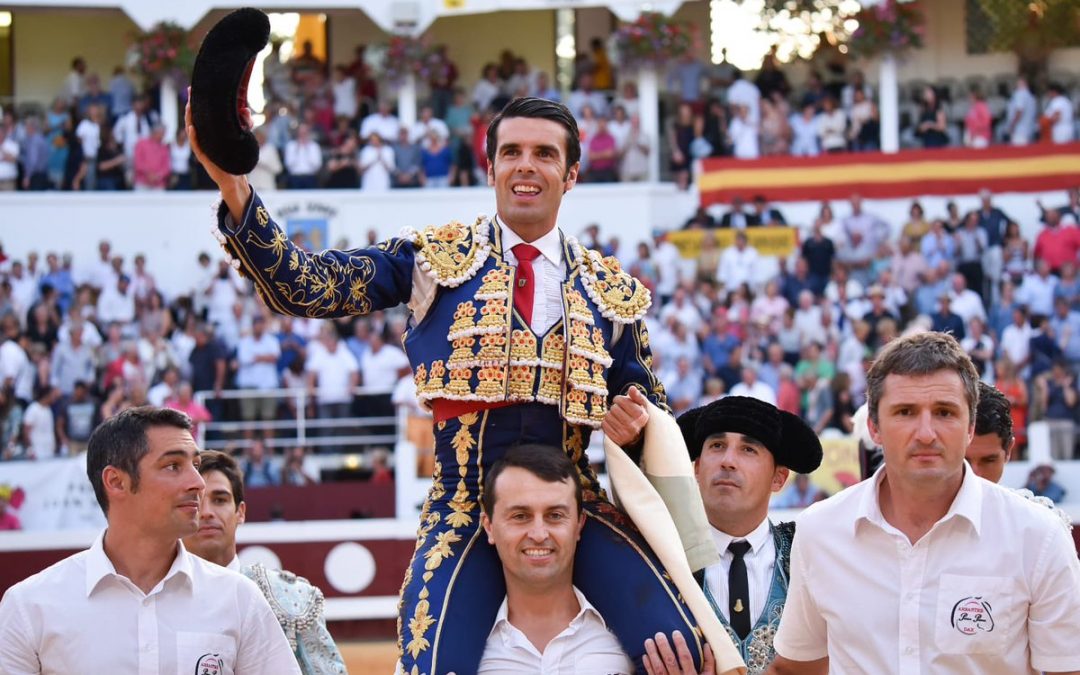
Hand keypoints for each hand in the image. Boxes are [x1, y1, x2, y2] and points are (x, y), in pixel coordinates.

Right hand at [185, 89, 250, 219]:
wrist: (234, 176)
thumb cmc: (235, 155)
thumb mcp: (242, 136)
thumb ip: (245, 122)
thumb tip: (246, 110)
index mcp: (210, 131)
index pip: (202, 113)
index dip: (198, 101)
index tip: (195, 88)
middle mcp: (203, 137)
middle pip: (194, 118)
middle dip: (191, 104)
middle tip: (190, 91)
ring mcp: (202, 146)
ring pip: (192, 130)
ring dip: (190, 118)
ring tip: (189, 106)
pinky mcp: (203, 156)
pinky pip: (196, 145)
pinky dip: (194, 136)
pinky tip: (192, 127)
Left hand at [602, 386, 649, 446]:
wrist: (637, 436)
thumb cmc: (637, 415)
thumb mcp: (641, 405)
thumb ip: (637, 395)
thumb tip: (632, 388)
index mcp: (641, 416)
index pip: (620, 400)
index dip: (619, 399)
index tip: (622, 403)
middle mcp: (633, 426)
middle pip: (613, 408)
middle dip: (615, 408)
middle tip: (620, 411)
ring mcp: (624, 434)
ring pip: (608, 416)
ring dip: (611, 415)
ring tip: (617, 418)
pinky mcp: (616, 439)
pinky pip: (604, 425)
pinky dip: (607, 423)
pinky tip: (613, 424)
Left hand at [643, 631, 714, 674]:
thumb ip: (709, 662)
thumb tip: (707, 646)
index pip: (686, 658)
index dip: (681, 644)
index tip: (675, 633)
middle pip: (670, 661)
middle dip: (664, 647)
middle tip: (658, 634)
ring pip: (659, 668)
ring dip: (652, 654)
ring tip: (648, 641)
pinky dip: (648, 666)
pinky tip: (645, 656)